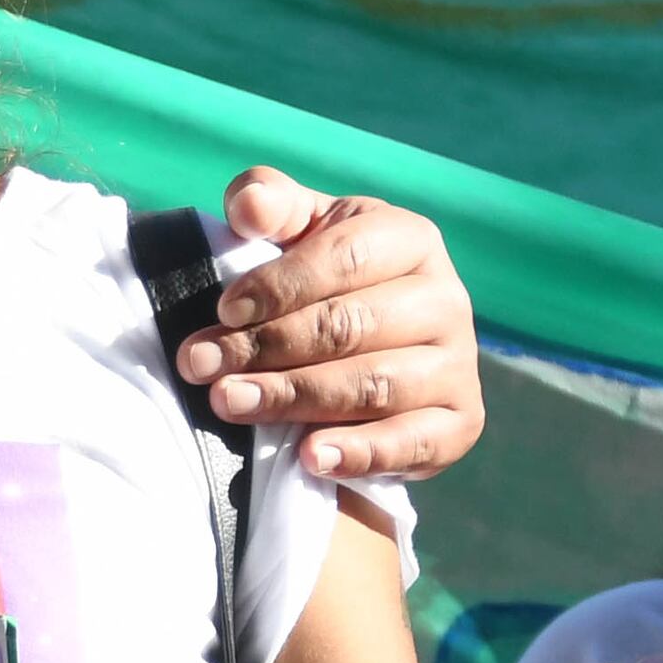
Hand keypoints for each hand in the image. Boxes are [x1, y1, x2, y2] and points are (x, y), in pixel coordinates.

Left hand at [188, 168, 483, 484]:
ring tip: (229, 402)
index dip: (279, 285)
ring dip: (293, 397)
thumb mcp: (302, 233)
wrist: (381, 354)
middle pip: (350, 325)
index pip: (344, 259)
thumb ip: (272, 205)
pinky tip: (310, 458)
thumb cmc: (328, 282)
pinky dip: (360, 452)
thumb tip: (246, 204)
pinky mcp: (461, 424)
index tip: (222, 311)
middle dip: (266, 347)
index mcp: (411, 241)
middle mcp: (446, 299)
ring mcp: (458, 366)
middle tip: (201, 365)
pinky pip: (411, 442)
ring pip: (371, 384)